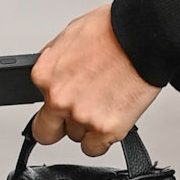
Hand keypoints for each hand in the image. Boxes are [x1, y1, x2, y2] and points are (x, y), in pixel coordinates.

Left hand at [29, 4, 159, 156]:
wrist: (144, 35)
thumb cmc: (112, 30)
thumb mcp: (69, 36)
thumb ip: (53, 62)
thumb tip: (48, 76)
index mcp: (44, 75)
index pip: (35, 106)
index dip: (52, 104)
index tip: (61, 103)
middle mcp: (59, 99)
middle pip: (47, 133)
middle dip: (58, 126)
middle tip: (75, 115)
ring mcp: (82, 117)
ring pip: (76, 138)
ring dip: (87, 127)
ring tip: (104, 103)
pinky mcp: (107, 129)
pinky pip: (94, 149)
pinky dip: (102, 139)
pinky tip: (110, 119)